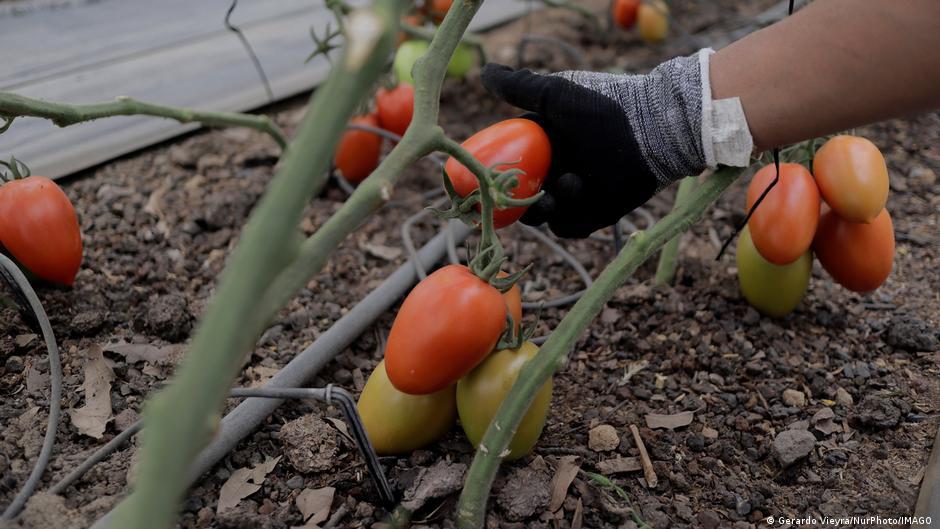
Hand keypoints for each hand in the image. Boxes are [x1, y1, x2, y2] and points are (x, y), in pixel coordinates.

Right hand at [481, 51, 750, 237]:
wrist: (651, 131)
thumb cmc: (602, 107)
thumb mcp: (555, 94)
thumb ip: (519, 86)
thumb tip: (484, 72)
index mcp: (544, 145)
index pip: (510, 164)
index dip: (495, 171)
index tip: (482, 174)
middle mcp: (556, 171)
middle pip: (520, 196)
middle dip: (513, 199)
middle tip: (513, 195)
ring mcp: (574, 196)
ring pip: (541, 214)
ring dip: (541, 207)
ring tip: (561, 190)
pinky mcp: (593, 216)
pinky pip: (568, 228)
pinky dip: (568, 218)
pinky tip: (581, 191)